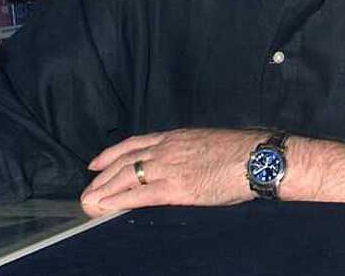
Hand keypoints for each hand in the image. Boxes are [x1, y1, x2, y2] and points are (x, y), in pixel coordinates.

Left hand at [80, 128, 259, 216]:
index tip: (96, 163)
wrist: (258, 158)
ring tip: (89, 203)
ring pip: (125, 178)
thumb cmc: (244, 151)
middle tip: (87, 190)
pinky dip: (117, 201)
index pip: (135, 143)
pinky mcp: (175, 188)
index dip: (111, 153)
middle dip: (101, 178)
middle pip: (124, 162)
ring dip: (102, 191)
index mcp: (177, 136)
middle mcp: (168, 149)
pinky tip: (105, 208)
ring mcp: (170, 167)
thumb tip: (185, 161)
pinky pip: (138, 195)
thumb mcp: (210, 142)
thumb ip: (191, 150)